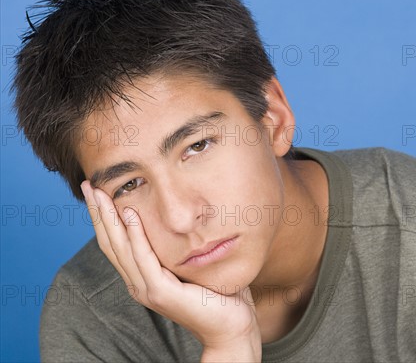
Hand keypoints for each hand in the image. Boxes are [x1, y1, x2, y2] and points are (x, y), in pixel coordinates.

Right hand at [80, 181, 261, 360]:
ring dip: (109, 219)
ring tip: (101, 193)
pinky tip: (131, 215)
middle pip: (110, 243)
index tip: (96, 190)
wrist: (231, 325)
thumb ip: (178, 246)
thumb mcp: (191, 264)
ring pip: (121, 248)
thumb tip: (180, 217)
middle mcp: (139, 284)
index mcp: (143, 277)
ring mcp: (147, 290)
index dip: (103, 217)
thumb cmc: (217, 294)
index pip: (116, 243)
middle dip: (98, 213)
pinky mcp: (161, 293)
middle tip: (88, 185)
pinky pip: (144, 259)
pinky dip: (136, 236)